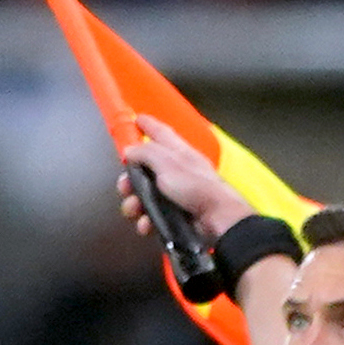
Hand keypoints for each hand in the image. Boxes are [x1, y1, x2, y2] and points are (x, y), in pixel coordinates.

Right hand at [118, 121, 250, 245]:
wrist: (218, 220)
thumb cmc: (196, 187)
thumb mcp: (167, 163)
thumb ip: (145, 153)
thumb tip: (129, 151)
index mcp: (179, 153)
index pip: (161, 133)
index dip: (148, 125)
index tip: (136, 120)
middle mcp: (178, 171)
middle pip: (145, 169)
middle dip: (130, 179)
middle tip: (125, 187)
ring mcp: (177, 195)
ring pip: (146, 196)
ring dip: (135, 203)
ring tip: (135, 210)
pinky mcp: (177, 216)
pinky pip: (154, 216)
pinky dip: (147, 221)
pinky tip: (147, 225)